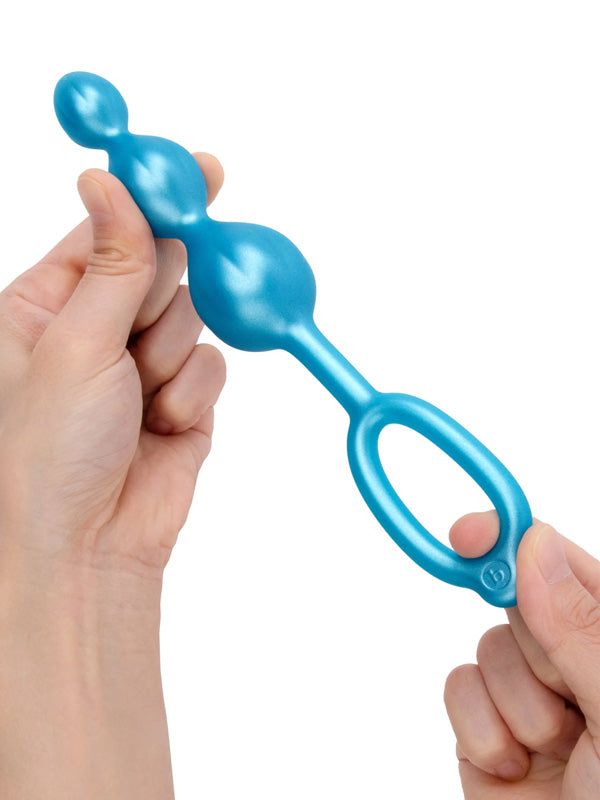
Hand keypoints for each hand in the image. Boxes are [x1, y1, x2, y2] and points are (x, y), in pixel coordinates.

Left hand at [0, 155, 225, 798]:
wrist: (86, 554)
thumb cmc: (45, 458)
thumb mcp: (73, 343)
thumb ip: (112, 263)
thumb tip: (111, 182)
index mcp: (44, 309)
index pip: (105, 232)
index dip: (150, 199)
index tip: (198, 170)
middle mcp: (94, 334)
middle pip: (158, 268)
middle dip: (167, 287)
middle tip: (158, 301)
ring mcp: (142, 369)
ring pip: (192, 317)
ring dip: (172, 353)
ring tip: (140, 400)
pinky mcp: (184, 403)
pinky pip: (212, 366)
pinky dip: (194, 391)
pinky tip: (164, 425)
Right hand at [444, 512, 599, 797]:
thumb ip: (580, 626)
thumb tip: (532, 544)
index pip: (566, 564)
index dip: (518, 538)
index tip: (471, 533)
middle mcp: (578, 665)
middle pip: (518, 602)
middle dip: (531, 649)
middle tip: (565, 694)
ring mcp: (532, 700)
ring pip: (485, 648)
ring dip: (512, 704)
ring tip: (556, 753)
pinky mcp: (488, 733)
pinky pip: (457, 690)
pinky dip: (479, 731)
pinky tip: (515, 769)